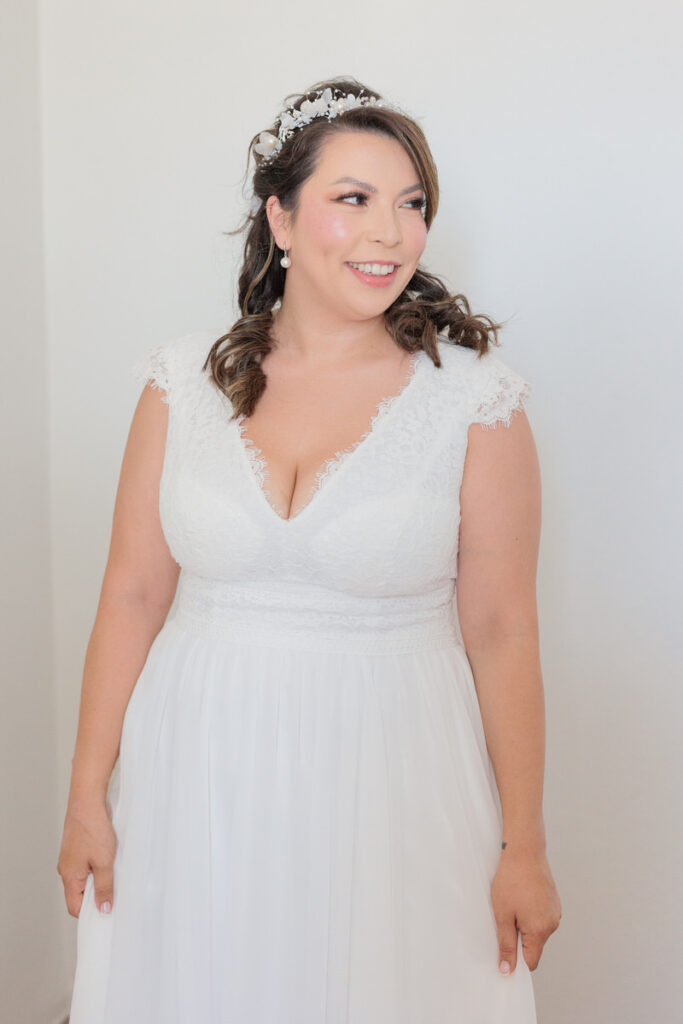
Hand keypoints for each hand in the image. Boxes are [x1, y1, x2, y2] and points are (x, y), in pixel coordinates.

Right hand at [57, 799, 117, 917]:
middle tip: (115, 892)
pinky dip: (97, 865)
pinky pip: (85, 863)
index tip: (107, 912)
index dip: (90, 913)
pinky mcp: (76, 846)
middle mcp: (65, 868)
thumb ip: (104, 888)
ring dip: (98, 878)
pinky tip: (109, 858)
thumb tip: (103, 909)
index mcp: (68, 877)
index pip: (74, 907)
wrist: (87, 801)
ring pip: (83, 877)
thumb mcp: (104, 863)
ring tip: (113, 872)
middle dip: (96, 894)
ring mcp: (70, 857)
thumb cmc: (93, 830)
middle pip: (79, 893)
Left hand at [490, 845, 560, 973]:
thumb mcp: (502, 914)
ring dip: (525, 924)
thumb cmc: (511, 879)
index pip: (531, 961)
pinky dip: (531, 912)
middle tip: (505, 917)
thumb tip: (507, 970)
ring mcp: (555, 912)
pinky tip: (522, 896)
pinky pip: (542, 916)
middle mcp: (552, 923)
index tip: (504, 950)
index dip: (516, 960)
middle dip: (519, 938)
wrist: (524, 850)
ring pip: (538, 930)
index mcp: (540, 930)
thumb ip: (506, 945)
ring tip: (513, 902)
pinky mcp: (554, 901)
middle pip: (534, 945)